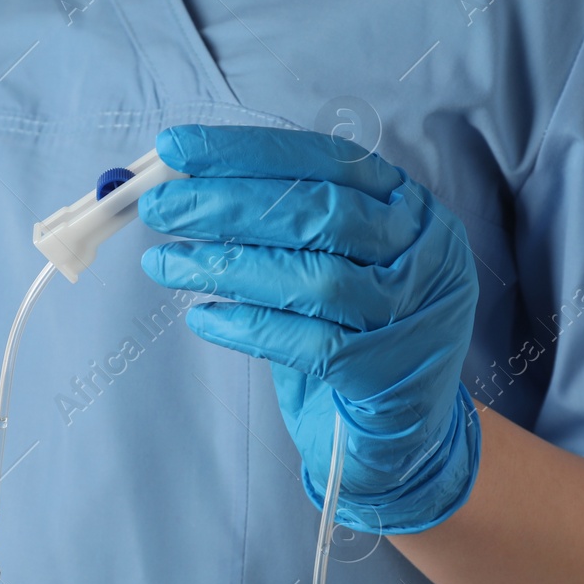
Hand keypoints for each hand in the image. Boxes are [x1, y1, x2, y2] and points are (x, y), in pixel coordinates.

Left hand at [138, 125, 482, 533]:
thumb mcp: (333, 262)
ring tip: (165, 264)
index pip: (327, 160)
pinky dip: (249, 327)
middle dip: (228, 204)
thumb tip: (187, 185)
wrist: (403, 434)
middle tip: (160, 206)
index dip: (247, 152)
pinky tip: (204, 319)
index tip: (177, 149)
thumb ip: (281, 223)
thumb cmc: (354, 333)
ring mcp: (413, 315)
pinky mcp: (388, 375)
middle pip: (319, 213)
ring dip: (228, 266)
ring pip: (314, 278)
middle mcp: (424, 254)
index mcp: (409, 209)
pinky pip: (308, 344)